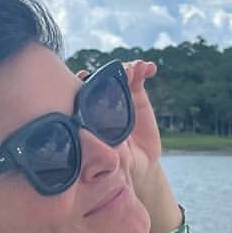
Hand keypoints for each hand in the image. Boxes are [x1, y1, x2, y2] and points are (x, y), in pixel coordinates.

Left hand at [84, 59, 161, 189]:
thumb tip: (80, 136)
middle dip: (110, 72)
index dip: (84, 81)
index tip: (86, 76)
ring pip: (120, 74)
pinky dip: (143, 69)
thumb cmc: (114, 164)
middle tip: (122, 73)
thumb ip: (94, 147)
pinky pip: (138, 76)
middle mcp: (101, 100)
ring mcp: (119, 95)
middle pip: (102, 78)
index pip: (82, 91)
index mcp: (88, 112)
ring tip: (138, 68)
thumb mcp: (104, 157)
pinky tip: (151, 68)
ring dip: (128, 67)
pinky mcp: (135, 93)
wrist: (138, 165)